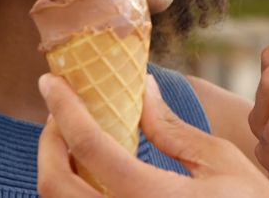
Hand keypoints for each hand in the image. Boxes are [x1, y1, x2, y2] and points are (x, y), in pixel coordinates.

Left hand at [38, 73, 268, 196]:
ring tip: (73, 139)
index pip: (91, 148)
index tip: (51, 82)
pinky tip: (91, 172)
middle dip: (48, 140)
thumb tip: (141, 87)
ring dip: (56, 168)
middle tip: (60, 111)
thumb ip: (171, 128)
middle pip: (55, 184)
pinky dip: (75, 191)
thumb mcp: (220, 162)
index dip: (64, 109)